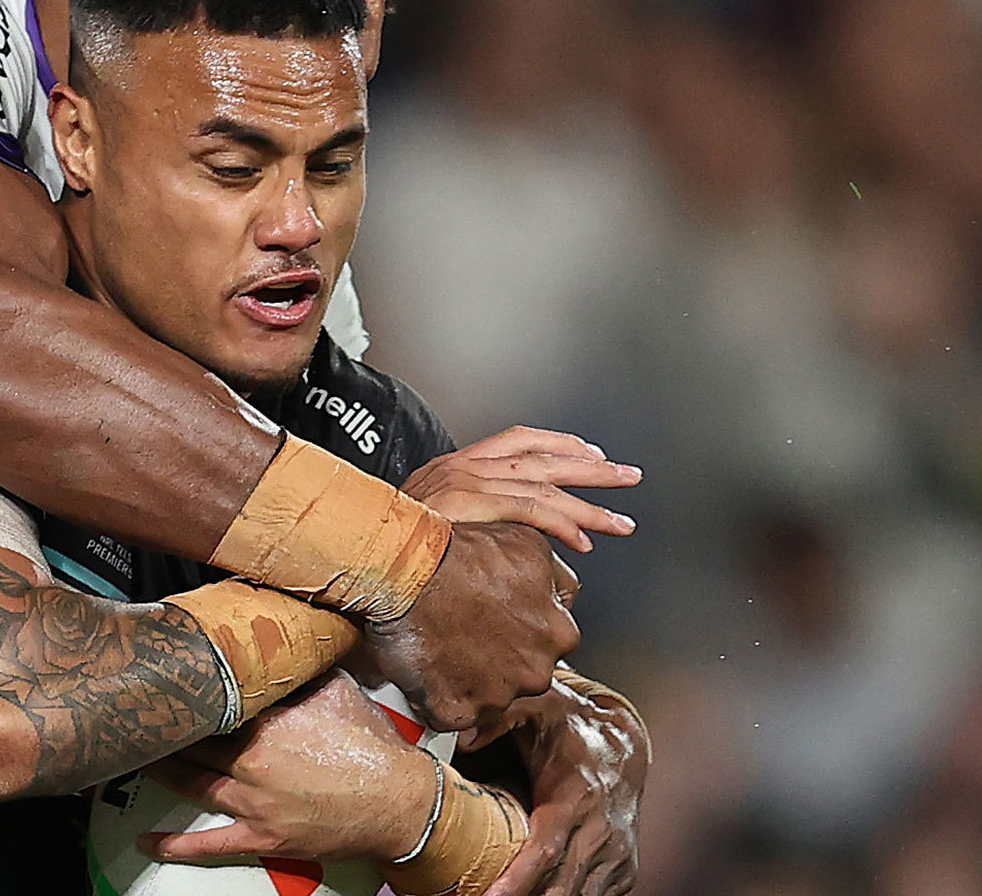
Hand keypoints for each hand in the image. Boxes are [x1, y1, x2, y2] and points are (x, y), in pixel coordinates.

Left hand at [141, 672, 435, 863]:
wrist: (399, 801)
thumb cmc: (372, 744)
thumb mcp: (337, 690)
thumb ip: (301, 669)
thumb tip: (281, 640)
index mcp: (270, 719)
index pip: (214, 698)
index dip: (185, 690)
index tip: (161, 678)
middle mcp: (254, 758)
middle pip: (193, 740)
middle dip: (165, 728)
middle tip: (136, 714)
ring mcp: (254, 801)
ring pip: (191, 782)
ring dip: (161, 769)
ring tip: (133, 756)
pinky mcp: (262, 837)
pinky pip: (210, 843)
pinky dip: (176, 843)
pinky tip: (147, 839)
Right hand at [364, 523, 580, 732]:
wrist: (408, 568)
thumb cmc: (460, 550)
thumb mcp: (529, 542)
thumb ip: (557, 575)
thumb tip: (563, 592)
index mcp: (560, 633)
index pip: (548, 642)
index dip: (519, 629)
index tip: (498, 621)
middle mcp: (536, 670)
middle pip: (521, 673)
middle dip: (498, 658)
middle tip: (466, 633)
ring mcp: (497, 696)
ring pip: (489, 697)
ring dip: (470, 680)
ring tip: (442, 648)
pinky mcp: (457, 712)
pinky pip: (453, 716)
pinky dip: (440, 699)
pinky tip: (428, 672)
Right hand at [404, 427, 639, 553]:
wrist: (353, 542)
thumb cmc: (385, 542)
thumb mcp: (425, 520)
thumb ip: (462, 521)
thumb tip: (495, 540)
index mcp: (454, 464)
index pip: (518, 440)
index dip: (560, 445)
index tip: (592, 455)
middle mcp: (463, 465)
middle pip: (541, 458)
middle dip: (592, 469)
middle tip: (629, 477)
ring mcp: (465, 482)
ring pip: (543, 486)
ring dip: (589, 505)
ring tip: (622, 522)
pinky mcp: (467, 502)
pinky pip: (528, 510)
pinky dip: (561, 524)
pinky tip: (583, 539)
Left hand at [469, 678, 646, 895]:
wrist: (621, 745)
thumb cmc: (571, 728)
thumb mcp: (533, 709)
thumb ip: (495, 719)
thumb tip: (459, 736)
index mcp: (576, 797)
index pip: (545, 850)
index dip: (517, 881)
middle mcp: (602, 831)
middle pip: (561, 886)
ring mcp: (617, 854)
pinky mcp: (622, 870)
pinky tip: (531, 893)